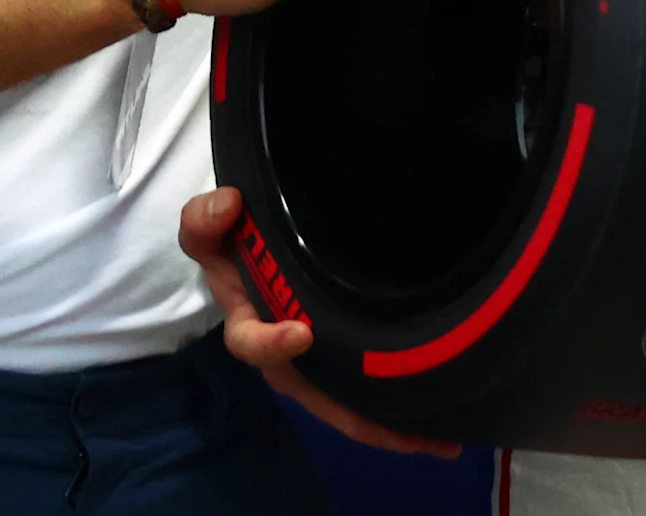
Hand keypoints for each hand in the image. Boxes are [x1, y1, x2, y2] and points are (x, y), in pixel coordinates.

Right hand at [181, 187, 461, 457]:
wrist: (253, 245)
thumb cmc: (235, 243)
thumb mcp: (211, 229)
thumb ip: (206, 218)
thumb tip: (230, 205)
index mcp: (250, 326)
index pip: (251, 343)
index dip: (272, 344)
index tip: (302, 333)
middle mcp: (283, 357)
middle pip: (318, 396)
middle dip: (354, 415)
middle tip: (405, 432)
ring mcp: (313, 364)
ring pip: (345, 405)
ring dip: (386, 426)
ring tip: (438, 440)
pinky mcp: (339, 362)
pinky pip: (362, 396)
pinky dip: (395, 417)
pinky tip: (439, 429)